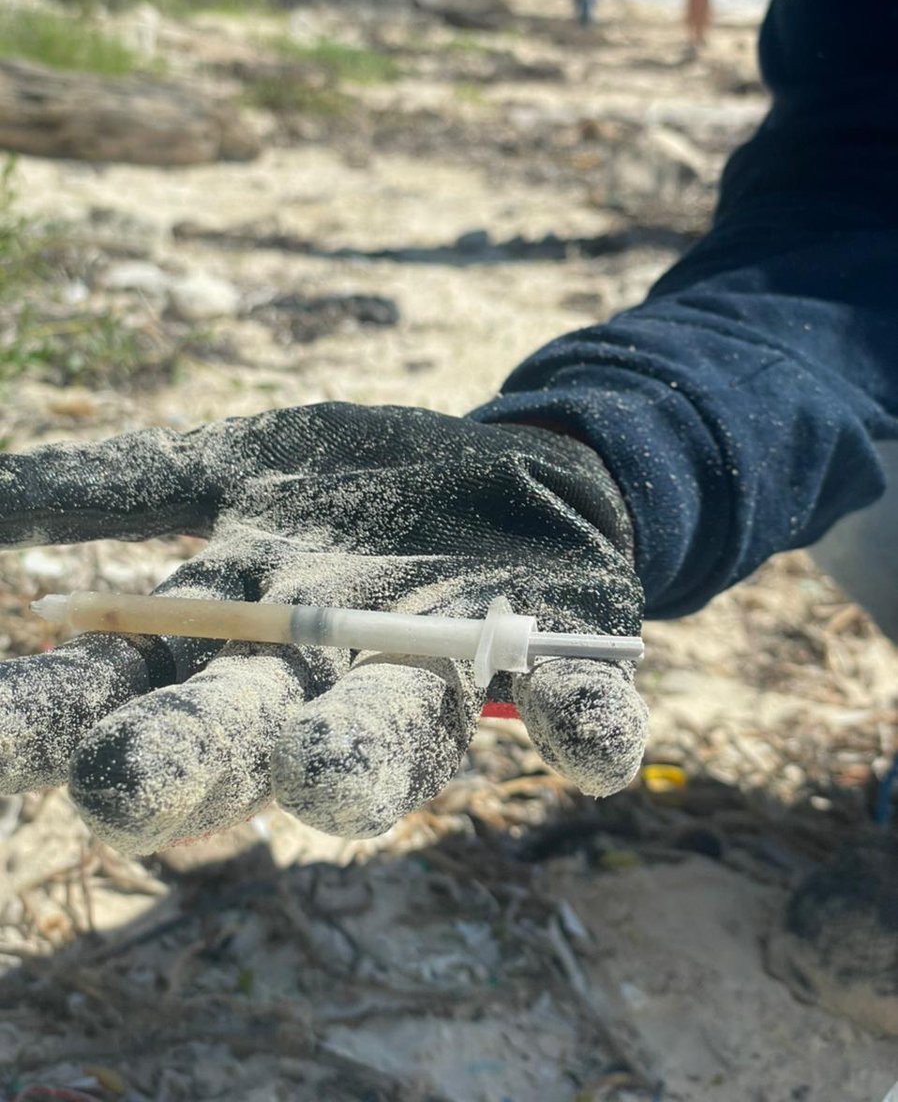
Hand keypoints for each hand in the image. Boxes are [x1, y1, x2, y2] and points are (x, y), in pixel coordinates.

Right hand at [0, 404, 645, 852]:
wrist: (514, 473)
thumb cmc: (364, 487)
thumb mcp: (239, 459)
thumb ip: (114, 484)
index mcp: (237, 639)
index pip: (122, 691)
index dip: (49, 724)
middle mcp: (322, 681)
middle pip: (243, 735)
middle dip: (193, 761)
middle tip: (131, 791)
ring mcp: (442, 677)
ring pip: (395, 738)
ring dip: (364, 762)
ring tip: (328, 776)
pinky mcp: (552, 660)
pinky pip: (574, 709)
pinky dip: (583, 724)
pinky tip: (589, 736)